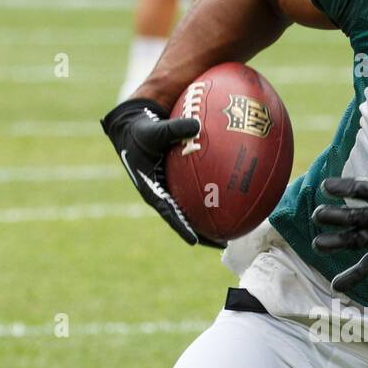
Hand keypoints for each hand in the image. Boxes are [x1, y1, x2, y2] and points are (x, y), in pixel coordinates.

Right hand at [101, 97, 221, 247]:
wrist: (133, 129)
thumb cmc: (141, 131)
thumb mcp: (154, 131)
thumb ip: (174, 129)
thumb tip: (197, 125)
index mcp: (153, 190)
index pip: (169, 213)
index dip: (181, 228)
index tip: (194, 241)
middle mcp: (163, 194)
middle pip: (185, 219)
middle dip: (203, 233)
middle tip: (223, 243)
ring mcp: (171, 190)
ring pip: (193, 209)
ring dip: (211, 220)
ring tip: (234, 229)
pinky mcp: (178, 182)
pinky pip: (197, 192)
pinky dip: (213, 195)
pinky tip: (234, 197)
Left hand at [312, 122, 367, 292]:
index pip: (363, 188)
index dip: (344, 187)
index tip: (325, 186)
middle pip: (357, 216)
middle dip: (336, 216)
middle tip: (317, 215)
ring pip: (359, 240)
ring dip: (338, 243)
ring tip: (317, 244)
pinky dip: (353, 277)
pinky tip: (336, 285)